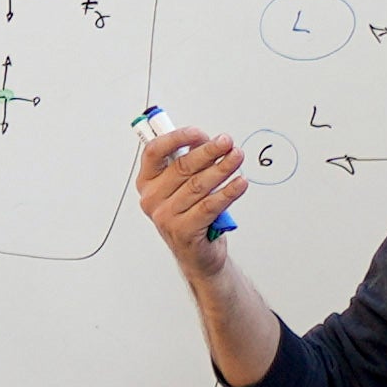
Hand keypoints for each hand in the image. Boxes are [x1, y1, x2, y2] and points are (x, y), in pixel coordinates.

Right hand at [131, 126, 254, 253]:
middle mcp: (152, 198)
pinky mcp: (184, 231)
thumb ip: (187, 161)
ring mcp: (165, 216)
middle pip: (182, 167)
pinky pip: (210, 206)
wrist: (196, 253)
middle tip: (227, 143)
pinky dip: (228, 192)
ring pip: (199, 185)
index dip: (177, 138)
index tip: (199, 133)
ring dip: (222, 168)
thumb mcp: (181, 185)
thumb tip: (206, 140)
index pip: (155, 152)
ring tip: (236, 158)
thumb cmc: (189, 214)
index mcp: (147, 181)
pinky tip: (239, 183)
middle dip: (209, 151)